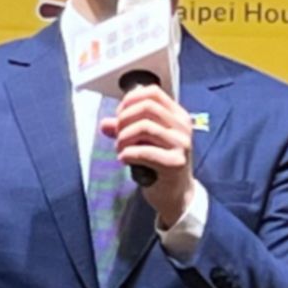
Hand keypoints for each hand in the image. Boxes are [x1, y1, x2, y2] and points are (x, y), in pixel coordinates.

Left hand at [107, 85, 195, 230]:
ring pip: (144, 127)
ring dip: (124, 138)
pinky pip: (144, 152)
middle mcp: (182, 127)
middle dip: (124, 119)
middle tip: (117, 135)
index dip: (130, 100)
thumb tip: (105, 124)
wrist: (177, 194)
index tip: (120, 115)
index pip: (153, 92)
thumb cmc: (161, 166)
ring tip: (120, 149)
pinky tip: (124, 160)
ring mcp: (181, 144)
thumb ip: (126, 130)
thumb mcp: (144, 142)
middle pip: (146, 107)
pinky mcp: (175, 163)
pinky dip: (128, 154)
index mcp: (177, 116)